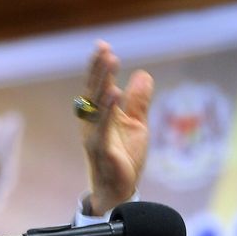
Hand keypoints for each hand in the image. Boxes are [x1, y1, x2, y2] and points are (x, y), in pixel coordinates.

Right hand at [80, 41, 152, 215]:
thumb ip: (138, 100)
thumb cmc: (124, 156)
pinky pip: (102, 127)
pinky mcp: (101, 150)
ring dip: (102, 81)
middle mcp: (92, 122)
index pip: (98, 85)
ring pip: (96, 104)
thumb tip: (143, 74)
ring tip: (109, 61)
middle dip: (99, 68)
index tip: (103, 45)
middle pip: (94, 90)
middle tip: (104, 48)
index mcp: (100, 114)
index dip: (99, 66)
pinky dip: (107, 109)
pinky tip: (113, 93)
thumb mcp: (136, 124)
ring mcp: (95, 135)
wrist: (120, 190)